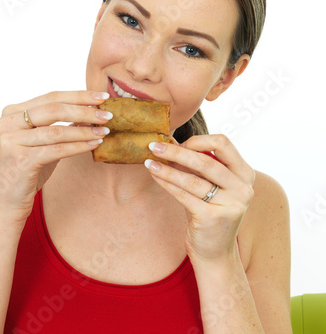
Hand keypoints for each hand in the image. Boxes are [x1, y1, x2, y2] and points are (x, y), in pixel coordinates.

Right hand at [0, 90, 110, 225]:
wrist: (7, 202)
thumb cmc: (28, 169)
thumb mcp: (43, 141)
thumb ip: (62, 124)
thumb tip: (92, 110)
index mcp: (11, 112)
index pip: (51, 97)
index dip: (78, 96)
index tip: (101, 96)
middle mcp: (7, 123)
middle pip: (54, 109)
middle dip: (84, 110)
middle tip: (107, 114)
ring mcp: (11, 141)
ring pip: (57, 131)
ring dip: (84, 130)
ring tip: (104, 131)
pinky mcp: (20, 160)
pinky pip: (57, 150)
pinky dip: (79, 146)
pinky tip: (94, 144)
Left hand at [145, 134, 254, 263]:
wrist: (215, 254)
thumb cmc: (209, 212)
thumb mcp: (208, 184)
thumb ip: (195, 163)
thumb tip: (169, 140)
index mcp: (245, 174)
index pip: (223, 143)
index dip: (198, 140)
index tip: (177, 142)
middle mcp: (243, 188)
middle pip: (205, 161)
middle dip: (176, 152)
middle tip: (154, 146)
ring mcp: (230, 205)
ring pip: (192, 179)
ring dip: (166, 169)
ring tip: (149, 162)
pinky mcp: (213, 219)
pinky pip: (184, 195)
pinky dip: (166, 183)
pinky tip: (155, 176)